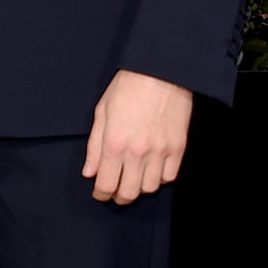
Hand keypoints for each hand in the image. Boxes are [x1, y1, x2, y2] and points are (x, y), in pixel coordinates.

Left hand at [82, 69, 192, 204]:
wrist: (160, 70)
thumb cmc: (128, 86)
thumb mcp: (102, 111)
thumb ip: (94, 146)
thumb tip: (89, 172)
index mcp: (114, 142)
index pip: (106, 184)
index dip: (101, 194)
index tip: (100, 194)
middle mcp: (137, 151)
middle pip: (129, 192)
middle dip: (119, 196)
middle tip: (116, 192)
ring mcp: (160, 151)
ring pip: (150, 188)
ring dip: (140, 188)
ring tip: (134, 178)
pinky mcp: (178, 147)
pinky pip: (169, 177)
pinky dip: (160, 178)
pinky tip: (153, 169)